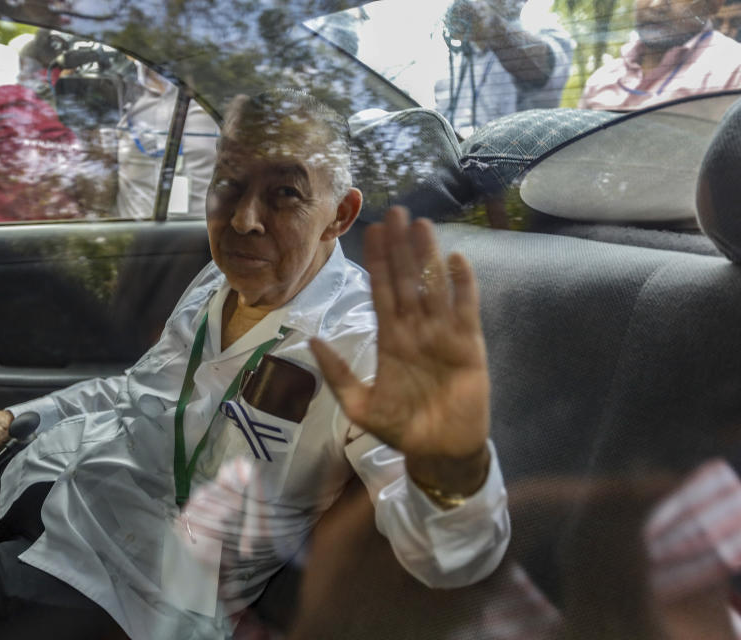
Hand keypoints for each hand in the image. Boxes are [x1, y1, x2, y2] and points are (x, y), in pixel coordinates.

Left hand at [310, 207, 489, 495]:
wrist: (439, 452)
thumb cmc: (401, 428)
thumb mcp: (359, 404)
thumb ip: (337, 373)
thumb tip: (311, 339)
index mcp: (390, 339)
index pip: (381, 291)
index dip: (378, 262)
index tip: (372, 231)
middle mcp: (416, 329)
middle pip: (406, 280)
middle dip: (400, 248)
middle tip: (396, 212)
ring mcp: (442, 334)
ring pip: (433, 286)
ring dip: (428, 257)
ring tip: (422, 225)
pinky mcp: (468, 345)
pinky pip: (465, 309)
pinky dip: (462, 285)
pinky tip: (456, 260)